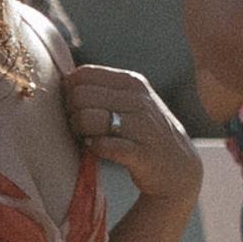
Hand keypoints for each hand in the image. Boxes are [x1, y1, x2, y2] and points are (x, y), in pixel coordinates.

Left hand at [61, 63, 189, 210]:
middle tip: (79, 128)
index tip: (75, 107)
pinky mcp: (141, 153)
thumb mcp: (131, 101)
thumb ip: (103, 89)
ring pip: (87, 119)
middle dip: (71, 113)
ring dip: (79, 132)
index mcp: (132, 82)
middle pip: (80, 96)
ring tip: (87, 138)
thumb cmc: (144, 132)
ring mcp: (141, 126)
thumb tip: (64, 81)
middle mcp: (138, 100)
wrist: (179, 167)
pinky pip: (102, 145)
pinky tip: (98, 150)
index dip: (69, 91)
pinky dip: (94, 148)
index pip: (83, 74)